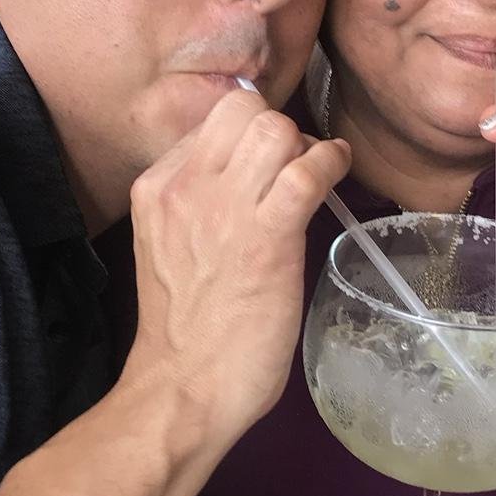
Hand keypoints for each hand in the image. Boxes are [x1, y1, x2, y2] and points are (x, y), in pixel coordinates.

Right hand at [125, 88, 349, 440]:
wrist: (182, 386)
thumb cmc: (184, 329)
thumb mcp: (172, 244)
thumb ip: (199, 203)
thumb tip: (250, 176)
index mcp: (157, 186)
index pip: (211, 121)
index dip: (248, 132)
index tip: (269, 160)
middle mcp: (185, 185)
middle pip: (243, 109)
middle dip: (279, 129)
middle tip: (294, 166)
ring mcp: (223, 206)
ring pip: (275, 128)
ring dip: (305, 146)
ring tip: (316, 175)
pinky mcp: (267, 235)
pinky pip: (308, 170)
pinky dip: (332, 162)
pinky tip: (338, 172)